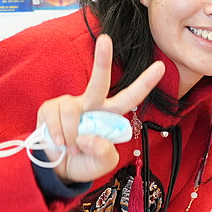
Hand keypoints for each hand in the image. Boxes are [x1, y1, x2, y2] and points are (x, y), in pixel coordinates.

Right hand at [38, 35, 165, 185]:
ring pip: (71, 110)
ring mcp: (71, 104)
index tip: (160, 66)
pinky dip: (58, 135)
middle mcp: (92, 104)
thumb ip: (103, 152)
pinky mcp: (50, 108)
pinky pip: (54, 117)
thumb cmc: (86, 162)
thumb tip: (89, 137)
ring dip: (71, 136)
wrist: (60, 171)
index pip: (130, 97)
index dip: (144, 83)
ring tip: (71, 148)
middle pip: (99, 80)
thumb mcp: (103, 164)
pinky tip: (58, 143)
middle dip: (102, 59)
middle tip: (105, 39)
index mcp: (109, 116)